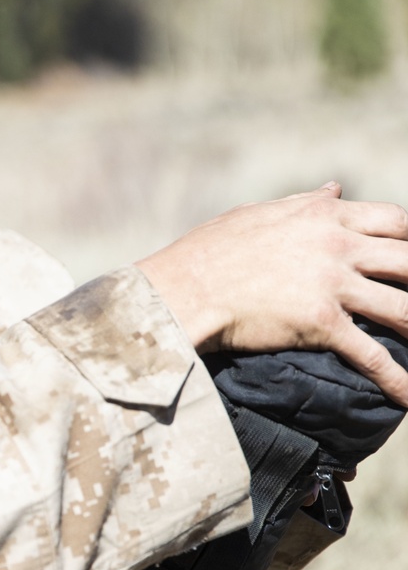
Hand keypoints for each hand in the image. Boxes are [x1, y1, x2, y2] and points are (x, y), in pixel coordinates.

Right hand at [137, 183, 407, 404]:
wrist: (183, 287)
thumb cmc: (210, 250)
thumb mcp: (261, 213)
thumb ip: (305, 203)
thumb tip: (335, 189)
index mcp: (324, 216)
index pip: (394, 221)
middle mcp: (337, 245)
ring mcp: (331, 284)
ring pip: (401, 307)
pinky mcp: (320, 323)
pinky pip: (371, 355)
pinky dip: (398, 379)